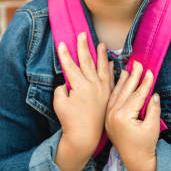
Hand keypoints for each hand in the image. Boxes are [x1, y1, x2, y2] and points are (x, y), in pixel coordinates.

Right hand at [53, 33, 113, 170]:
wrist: (85, 136)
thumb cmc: (70, 120)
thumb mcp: (59, 102)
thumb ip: (62, 88)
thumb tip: (67, 83)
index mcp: (79, 85)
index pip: (70, 66)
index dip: (65, 54)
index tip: (62, 43)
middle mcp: (92, 84)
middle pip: (86, 61)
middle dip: (83, 47)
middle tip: (81, 34)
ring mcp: (102, 89)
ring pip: (101, 67)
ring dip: (100, 55)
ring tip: (100, 44)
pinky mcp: (108, 95)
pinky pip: (111, 78)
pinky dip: (111, 69)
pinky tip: (111, 63)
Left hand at [105, 61, 160, 170]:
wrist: (134, 160)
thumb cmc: (146, 145)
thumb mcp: (152, 127)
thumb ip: (153, 108)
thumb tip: (153, 93)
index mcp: (122, 117)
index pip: (136, 95)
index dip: (144, 83)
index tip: (150, 71)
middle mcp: (112, 115)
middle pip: (124, 91)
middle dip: (133, 77)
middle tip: (139, 64)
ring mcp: (108, 116)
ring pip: (116, 93)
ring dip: (123, 80)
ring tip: (129, 69)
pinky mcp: (108, 117)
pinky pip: (111, 99)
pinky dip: (115, 89)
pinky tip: (119, 80)